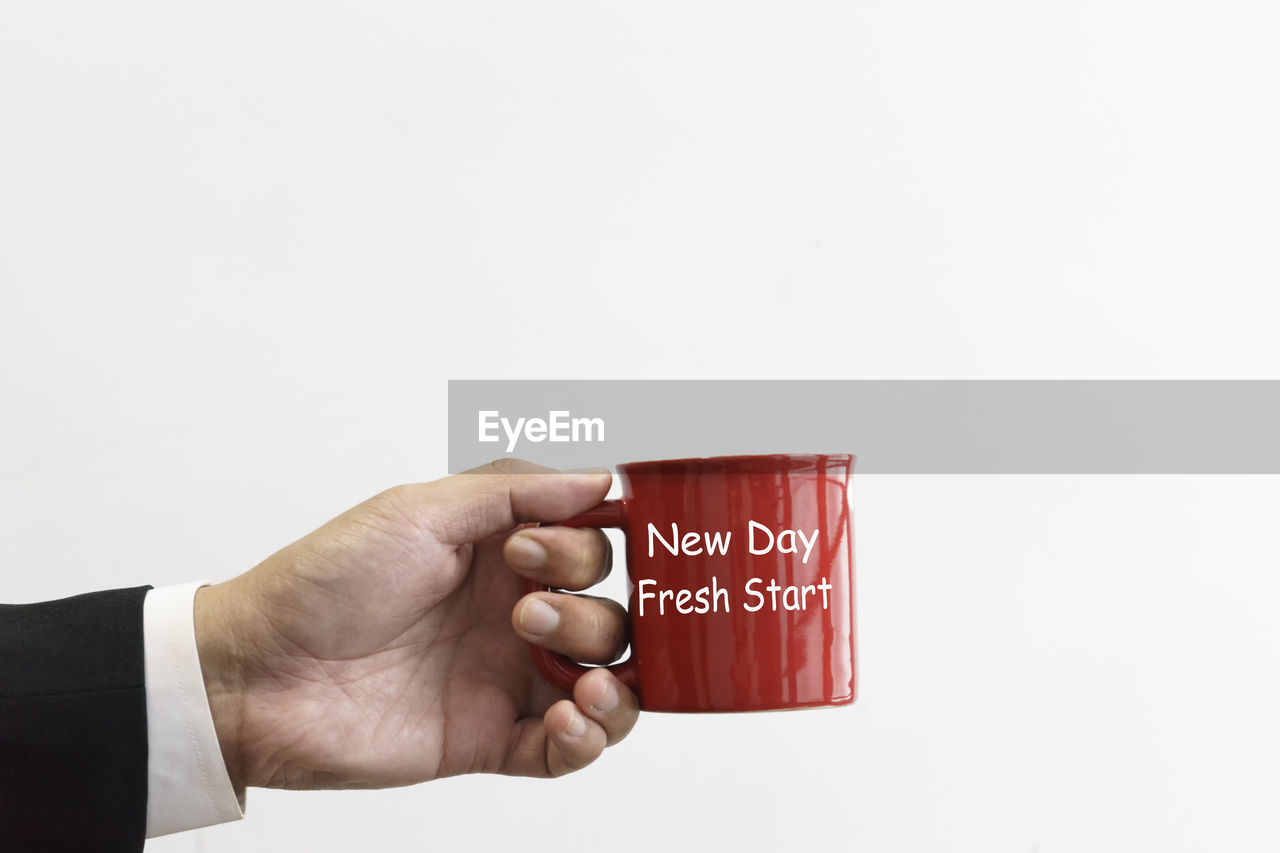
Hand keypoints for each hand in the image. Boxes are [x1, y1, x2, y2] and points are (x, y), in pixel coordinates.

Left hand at [193, 460, 637, 791]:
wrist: (259, 674)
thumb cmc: (324, 582)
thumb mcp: (418, 511)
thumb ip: (515, 492)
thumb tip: (598, 478)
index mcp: (501, 556)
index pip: (591, 549)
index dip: (587, 550)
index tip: (540, 554)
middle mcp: (513, 615)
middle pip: (608, 617)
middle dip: (588, 615)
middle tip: (526, 614)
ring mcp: (506, 680)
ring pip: (607, 683)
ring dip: (614, 680)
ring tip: (579, 682)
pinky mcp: (492, 739)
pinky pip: (567, 751)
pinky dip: (588, 738)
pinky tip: (567, 719)